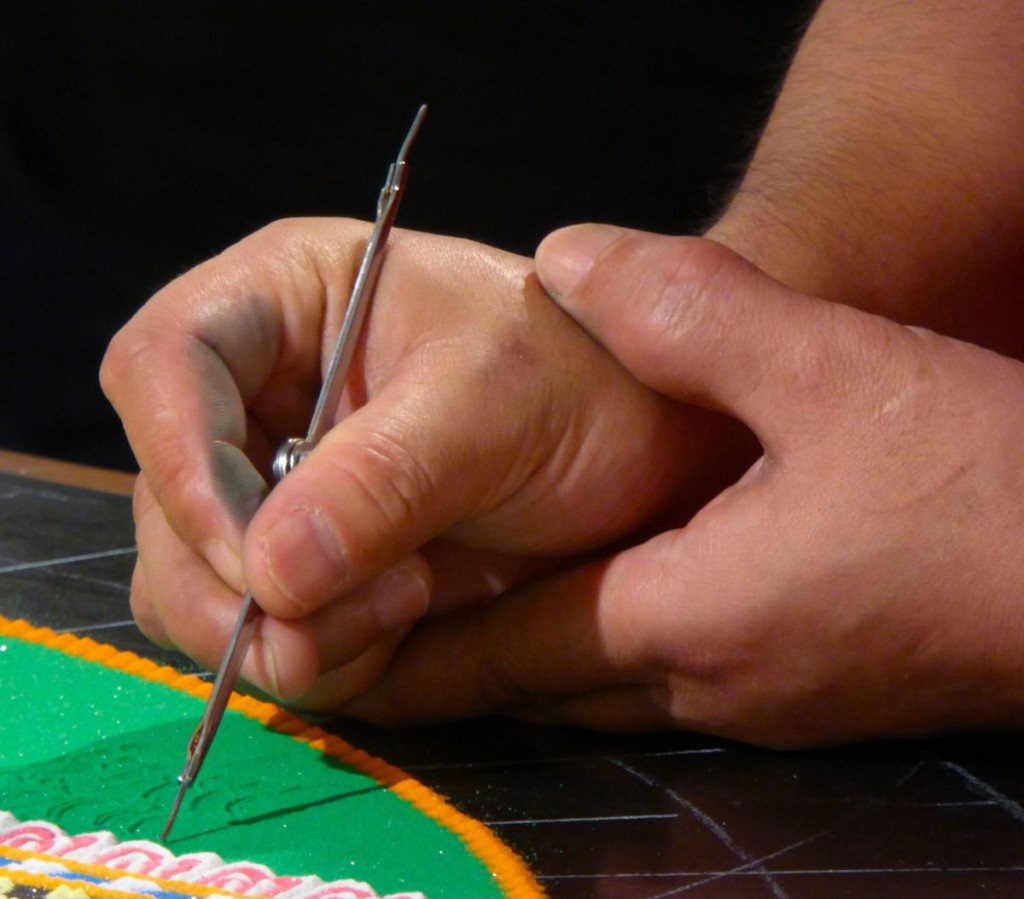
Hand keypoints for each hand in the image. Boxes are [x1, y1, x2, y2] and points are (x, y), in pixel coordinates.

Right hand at [102, 219, 748, 703]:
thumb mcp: (493, 407)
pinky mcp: (310, 571)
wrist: (641, 459)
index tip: (253, 556)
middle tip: (371, 601)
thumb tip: (268, 575)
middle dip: (239, 577)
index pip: (163, 363)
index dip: (182, 461)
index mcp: (287, 304)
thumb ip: (383, 479)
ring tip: (408, 605)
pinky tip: (402, 627)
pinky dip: (319, 658)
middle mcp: (260, 397)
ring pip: (195, 585)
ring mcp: (279, 491)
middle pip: (165, 496)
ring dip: (282, 630)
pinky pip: (261, 637)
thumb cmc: (584, 386)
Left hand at [338, 226, 1023, 746]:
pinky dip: (605, 652)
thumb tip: (571, 258)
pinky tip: (604, 606)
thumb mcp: (828, 367)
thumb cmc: (982, 485)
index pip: (507, 644)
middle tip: (374, 640)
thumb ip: (688, 312)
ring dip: (528, 659)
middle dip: (456, 666)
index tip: (337, 649)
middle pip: (542, 685)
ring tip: (460, 622)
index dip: (415, 642)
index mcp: (686, 613)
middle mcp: (707, 679)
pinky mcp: (804, 688)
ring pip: (601, 690)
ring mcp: (758, 696)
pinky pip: (665, 682)